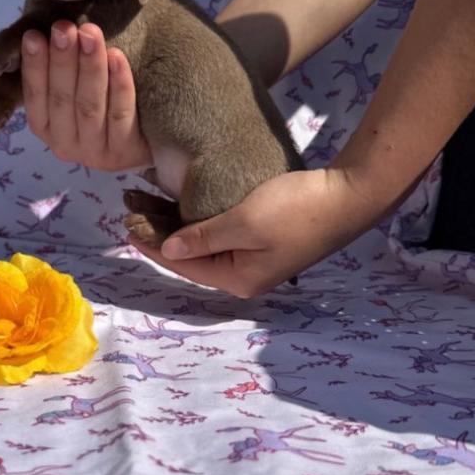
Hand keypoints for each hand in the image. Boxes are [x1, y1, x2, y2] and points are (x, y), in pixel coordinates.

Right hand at [21, 21, 151, 170]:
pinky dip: (119, 85)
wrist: (142, 144)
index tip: (33, 35)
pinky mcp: (125, 152)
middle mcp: (65, 144)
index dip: (34, 67)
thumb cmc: (99, 103)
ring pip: (90, 106)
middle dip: (62, 61)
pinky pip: (120, 115)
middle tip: (63, 27)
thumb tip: (39, 33)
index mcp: (45, 127)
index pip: (35, 97)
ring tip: (90, 34)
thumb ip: (53, 69)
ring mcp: (95, 152)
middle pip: (62, 100)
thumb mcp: (70, 89)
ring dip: (89, 67)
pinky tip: (117, 56)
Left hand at [127, 166, 387, 297]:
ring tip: (144, 196)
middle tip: (128, 203)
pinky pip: (218, 230)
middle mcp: (243, 275)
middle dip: (158, 229)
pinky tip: (178, 198)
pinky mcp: (262, 238)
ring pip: (201, 240)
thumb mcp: (244, 222)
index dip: (151, 243)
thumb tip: (168, 251)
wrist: (349, 195)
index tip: (125, 222)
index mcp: (237, 279)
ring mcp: (253, 258)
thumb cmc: (297, 209)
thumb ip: (203, 237)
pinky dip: (196, 215)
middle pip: (189, 254)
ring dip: (174, 219)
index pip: (182, 265)